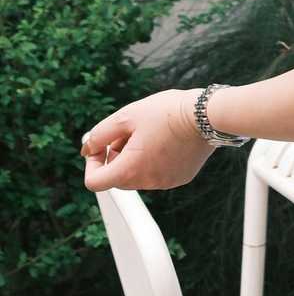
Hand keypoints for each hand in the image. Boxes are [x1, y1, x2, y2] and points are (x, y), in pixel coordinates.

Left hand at [82, 90, 215, 193]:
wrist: (207, 115)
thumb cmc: (166, 112)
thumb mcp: (125, 116)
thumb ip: (99, 134)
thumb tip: (86, 149)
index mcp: (131, 169)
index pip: (95, 183)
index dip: (92, 164)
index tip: (101, 148)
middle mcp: (148, 181)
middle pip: (118, 179)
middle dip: (116, 158)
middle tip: (128, 134)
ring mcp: (166, 182)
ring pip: (138, 176)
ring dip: (135, 159)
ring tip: (150, 134)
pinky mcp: (180, 178)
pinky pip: (158, 174)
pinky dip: (154, 161)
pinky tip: (166, 140)